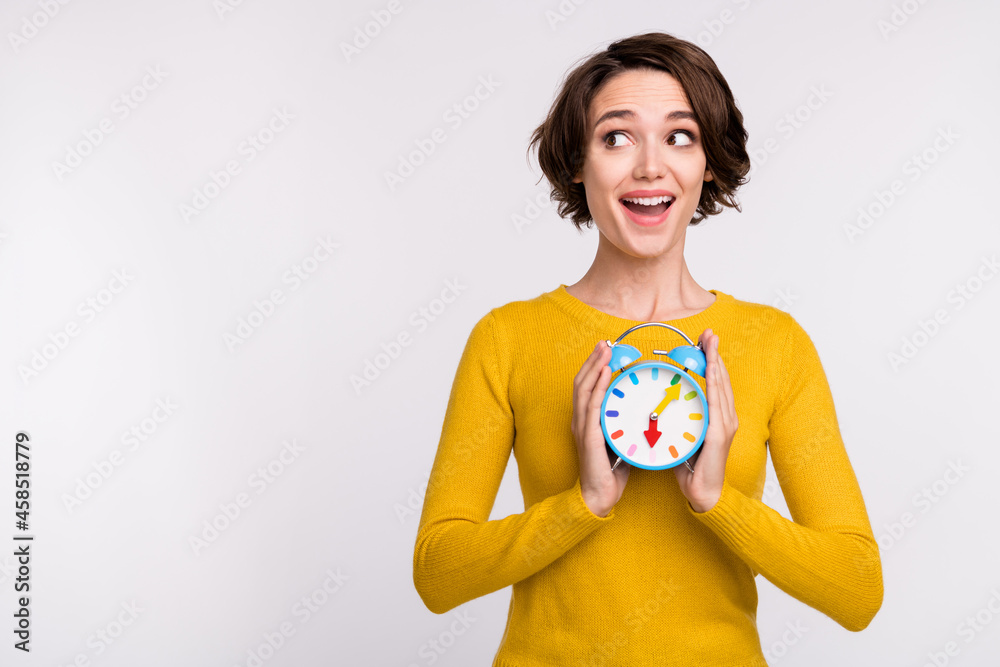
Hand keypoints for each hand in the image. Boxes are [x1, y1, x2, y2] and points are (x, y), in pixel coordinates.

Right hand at [572, 340, 629, 516]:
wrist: (599, 496)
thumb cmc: (610, 471)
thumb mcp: (618, 440)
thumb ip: (623, 423)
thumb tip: (644, 409)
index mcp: (586, 420)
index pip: (587, 386)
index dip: (594, 366)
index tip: (606, 350)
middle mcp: (580, 420)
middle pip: (583, 381)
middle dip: (594, 360)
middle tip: (605, 343)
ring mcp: (582, 427)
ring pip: (585, 388)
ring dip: (595, 366)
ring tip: (606, 350)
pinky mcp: (588, 436)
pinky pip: (592, 405)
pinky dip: (598, 386)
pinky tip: (606, 373)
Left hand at [673, 328, 738, 512]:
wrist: (703, 493)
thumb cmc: (691, 466)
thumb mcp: (683, 435)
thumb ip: (678, 418)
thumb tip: (659, 403)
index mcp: (718, 416)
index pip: (715, 381)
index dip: (711, 359)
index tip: (704, 340)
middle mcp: (726, 417)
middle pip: (721, 378)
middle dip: (715, 354)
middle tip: (708, 333)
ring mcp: (726, 425)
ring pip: (721, 386)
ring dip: (716, 363)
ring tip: (710, 343)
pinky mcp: (720, 435)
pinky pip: (717, 405)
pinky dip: (714, 385)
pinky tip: (711, 371)